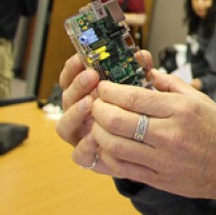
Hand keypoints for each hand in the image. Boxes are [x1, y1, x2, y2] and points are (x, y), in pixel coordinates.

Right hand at [55, 51, 153, 169]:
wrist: (150, 147)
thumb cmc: (143, 113)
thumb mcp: (143, 89)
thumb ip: (141, 72)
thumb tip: (142, 56)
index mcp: (88, 95)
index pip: (70, 79)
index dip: (72, 68)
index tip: (80, 58)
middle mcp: (80, 115)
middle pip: (67, 99)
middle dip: (77, 86)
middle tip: (90, 76)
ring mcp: (82, 136)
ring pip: (65, 126)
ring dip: (74, 112)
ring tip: (89, 102)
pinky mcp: (90, 157)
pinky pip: (79, 155)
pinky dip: (84, 146)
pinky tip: (94, 137)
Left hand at [89, 69, 215, 205]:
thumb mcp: (202, 100)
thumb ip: (171, 84)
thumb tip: (147, 72)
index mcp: (181, 110)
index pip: (132, 97)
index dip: (109, 91)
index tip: (103, 87)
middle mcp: (170, 134)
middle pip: (118, 120)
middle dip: (99, 109)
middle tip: (95, 103)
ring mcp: (164, 159)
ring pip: (115, 146)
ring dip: (98, 132)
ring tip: (97, 124)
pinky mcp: (160, 179)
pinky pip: (123, 169)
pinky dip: (107, 157)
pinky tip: (106, 147)